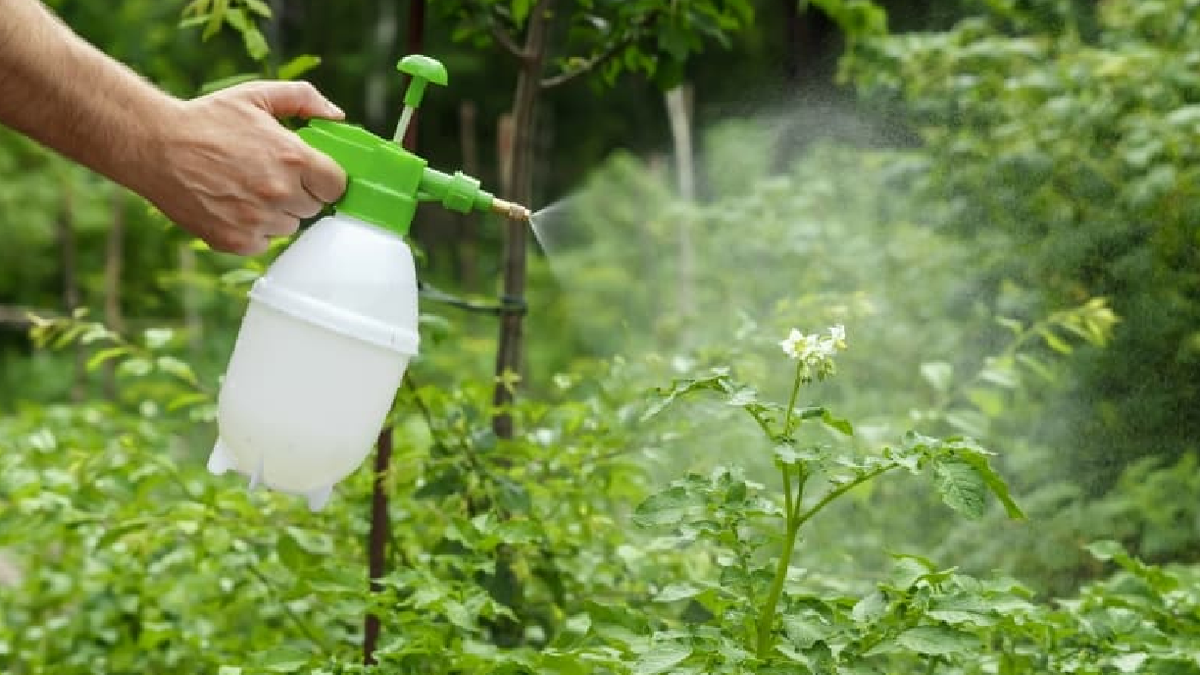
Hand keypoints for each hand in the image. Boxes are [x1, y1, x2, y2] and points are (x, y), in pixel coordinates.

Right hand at [138, 81, 347, 254]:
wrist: (154, 145)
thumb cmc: (207, 119)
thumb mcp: (257, 96)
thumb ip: (303, 99)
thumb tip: (336, 116)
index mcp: (293, 158)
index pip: (337, 186)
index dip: (324, 179)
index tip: (310, 173)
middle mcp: (280, 193)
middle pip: (313, 207)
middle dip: (298, 192)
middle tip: (269, 175)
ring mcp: (258, 220)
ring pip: (288, 226)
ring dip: (276, 212)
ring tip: (246, 188)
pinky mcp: (236, 240)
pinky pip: (263, 242)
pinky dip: (253, 230)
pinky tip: (233, 206)